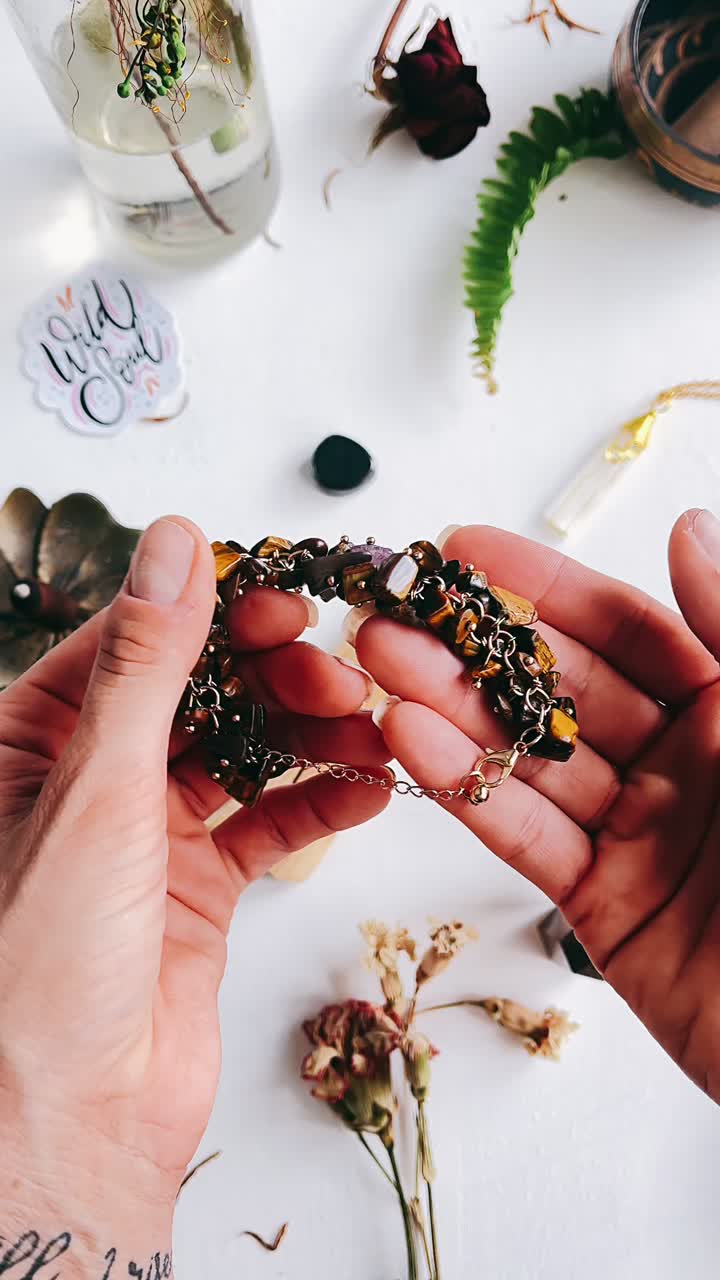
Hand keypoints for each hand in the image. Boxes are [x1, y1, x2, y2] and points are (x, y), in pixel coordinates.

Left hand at [0, 517, 388, 1266]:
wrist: (71, 1122)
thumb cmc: (41, 965)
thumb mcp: (96, 788)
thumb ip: (144, 663)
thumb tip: (172, 545)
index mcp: (34, 740)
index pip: (135, 640)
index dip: (214, 612)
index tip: (287, 599)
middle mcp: (89, 779)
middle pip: (200, 690)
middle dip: (275, 677)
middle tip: (340, 676)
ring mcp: (146, 834)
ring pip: (242, 753)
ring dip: (311, 736)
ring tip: (373, 731)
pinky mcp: (196, 889)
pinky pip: (268, 825)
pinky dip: (318, 804)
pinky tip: (372, 789)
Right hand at [357, 511, 719, 1102]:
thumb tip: (686, 524)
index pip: (627, 628)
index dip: (545, 584)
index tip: (464, 548)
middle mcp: (681, 763)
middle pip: (558, 689)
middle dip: (472, 645)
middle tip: (391, 609)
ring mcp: (637, 835)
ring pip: (529, 758)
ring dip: (448, 708)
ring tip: (375, 661)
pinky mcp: (603, 907)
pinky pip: (527, 837)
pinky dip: (465, 791)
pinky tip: (407, 741)